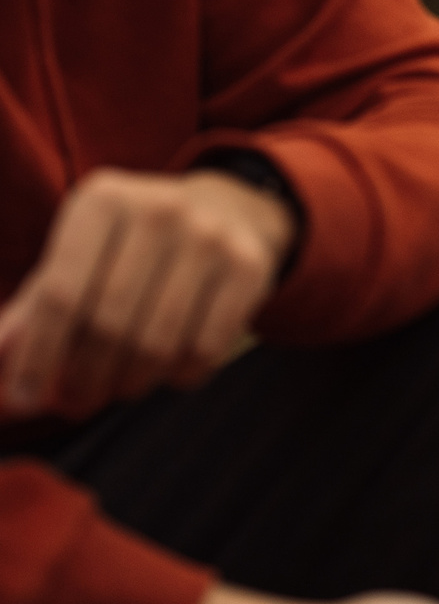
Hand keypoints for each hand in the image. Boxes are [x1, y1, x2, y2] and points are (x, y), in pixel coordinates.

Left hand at [0, 167, 294, 418]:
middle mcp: (157, 211)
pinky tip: (166, 373)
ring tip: (118, 389)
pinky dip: (178, 376)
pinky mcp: (249, 268)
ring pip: (157, 343)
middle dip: (85, 377)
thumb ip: (36, 308)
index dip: (38, 354)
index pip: (60, 294)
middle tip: (75, 404)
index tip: (24, 398)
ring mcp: (209, 239)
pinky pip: (205, 349)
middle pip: (109, 323)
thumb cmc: (134, 244)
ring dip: (130, 383)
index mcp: (102, 199)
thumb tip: (2, 366)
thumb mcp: (80, 254)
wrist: (229, 210)